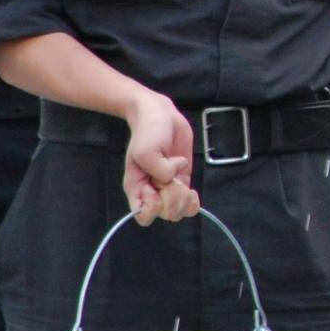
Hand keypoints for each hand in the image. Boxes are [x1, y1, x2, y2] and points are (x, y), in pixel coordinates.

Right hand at [123, 94, 197, 225]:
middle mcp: (152, 192)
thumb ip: (159, 169)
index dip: (155, 206)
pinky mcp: (182, 181)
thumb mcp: (146, 150)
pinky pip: (188, 204)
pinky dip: (193, 203)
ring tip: (181, 180)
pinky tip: (193, 192)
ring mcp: (168, 188)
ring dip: (184, 199)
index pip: (143, 215)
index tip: (157, 186)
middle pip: (165, 215)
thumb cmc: (148, 133)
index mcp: (136, 188)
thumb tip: (173, 179)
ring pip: (177, 212)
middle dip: (173, 199)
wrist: (161, 115)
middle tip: (171, 178)